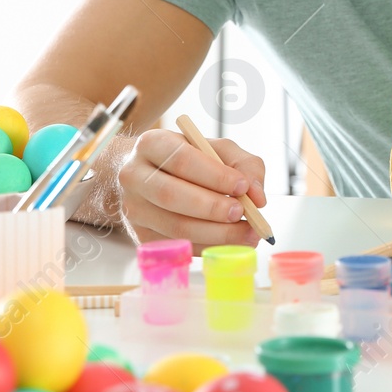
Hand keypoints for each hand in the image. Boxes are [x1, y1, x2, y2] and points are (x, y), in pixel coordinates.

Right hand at [118, 128, 267, 251]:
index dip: (214, 175)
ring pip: (174, 226)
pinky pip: (177, 246)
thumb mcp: (217, 149)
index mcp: (151, 144)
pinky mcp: (140, 235)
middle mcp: (134, 176)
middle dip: (212, 208)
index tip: (242, 186)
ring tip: (246, 233)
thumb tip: (257, 196)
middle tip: (243, 213)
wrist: (150, 175)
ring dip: (215, 233)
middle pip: (172, 195)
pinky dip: (208, 247)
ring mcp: (133, 209)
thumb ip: (243, 165)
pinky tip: (229, 242)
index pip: (182, 160)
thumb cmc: (189, 159)